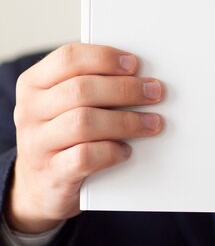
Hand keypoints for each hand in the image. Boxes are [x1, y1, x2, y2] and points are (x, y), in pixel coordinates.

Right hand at [7, 43, 163, 232]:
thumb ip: (91, 83)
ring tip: (152, 122)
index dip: (104, 57)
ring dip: (126, 121)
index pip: (68, 58)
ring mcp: (37, 144)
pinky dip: (111, 151)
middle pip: (80, 89)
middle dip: (125, 89)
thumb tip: (139, 74)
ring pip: (83, 122)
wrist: (39, 188)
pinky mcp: (51, 174)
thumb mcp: (64, 103)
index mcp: (34, 83)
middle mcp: (30, 111)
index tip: (134, 64)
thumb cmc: (62, 133)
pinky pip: (84, 157)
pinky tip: (127, 150)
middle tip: (154, 92)